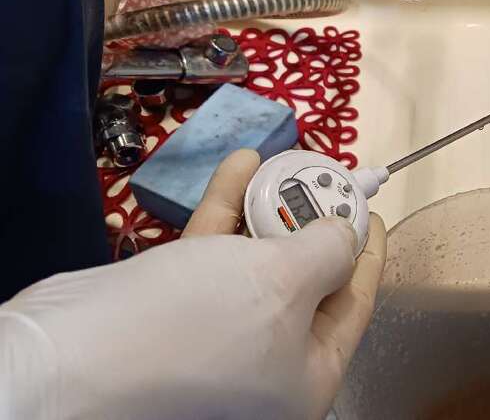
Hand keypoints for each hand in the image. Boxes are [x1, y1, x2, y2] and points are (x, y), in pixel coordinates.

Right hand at [0, 149, 386, 419]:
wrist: (72, 355)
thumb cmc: (201, 325)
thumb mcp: (285, 283)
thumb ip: (328, 253)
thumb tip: (344, 236)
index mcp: (307, 377)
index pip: (355, 306)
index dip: (367, 253)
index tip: (371, 208)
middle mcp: (267, 364)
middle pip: (306, 281)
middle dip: (312, 222)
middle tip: (323, 174)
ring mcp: (220, 338)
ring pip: (257, 262)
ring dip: (267, 206)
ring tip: (280, 158)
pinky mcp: (176, 311)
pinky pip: (215, 254)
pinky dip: (227, 211)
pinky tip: (239, 165)